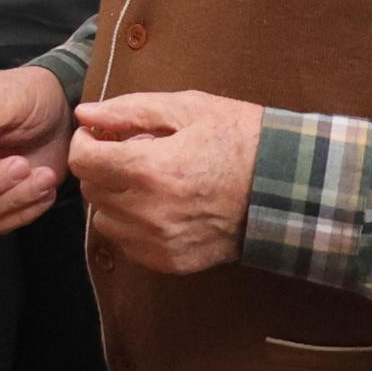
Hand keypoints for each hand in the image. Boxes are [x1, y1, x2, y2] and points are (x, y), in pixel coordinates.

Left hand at [67, 91, 264, 273]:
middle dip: (101, 167)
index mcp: (149, 168)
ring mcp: (160, 241)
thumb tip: (84, 114)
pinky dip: (134, 224)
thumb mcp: (187, 109)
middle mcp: (148, 211)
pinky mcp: (172, 262)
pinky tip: (161, 204)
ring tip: (148, 179)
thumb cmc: (240, 139)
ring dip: (115, 197)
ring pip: (105, 219)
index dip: (85, 142)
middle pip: (91, 190)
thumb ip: (128, 111)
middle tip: (130, 151)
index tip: (101, 134)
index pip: (82, 161)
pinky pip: (128, 243)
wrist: (289, 188)